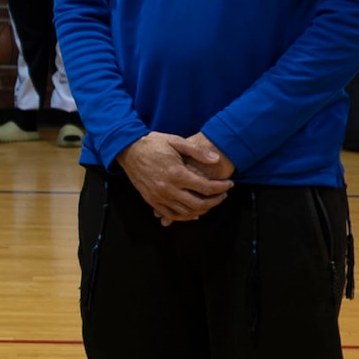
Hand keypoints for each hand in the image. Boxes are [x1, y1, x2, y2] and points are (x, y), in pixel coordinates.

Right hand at [117, 130, 232, 224]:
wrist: (128, 150)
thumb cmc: (153, 144)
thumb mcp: (176, 141)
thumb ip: (197, 151)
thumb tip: (215, 160)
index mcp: (176, 173)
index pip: (205, 187)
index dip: (221, 187)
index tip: (229, 184)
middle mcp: (168, 188)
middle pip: (198, 204)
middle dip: (215, 201)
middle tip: (223, 195)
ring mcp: (158, 197)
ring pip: (185, 213)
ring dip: (201, 210)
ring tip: (209, 202)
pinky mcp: (151, 200)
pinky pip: (170, 215)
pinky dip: (184, 216)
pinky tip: (193, 211)